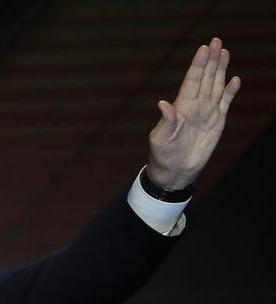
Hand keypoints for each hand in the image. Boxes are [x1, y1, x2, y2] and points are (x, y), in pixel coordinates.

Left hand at [147, 37, 240, 189]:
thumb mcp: (160, 139)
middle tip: (216, 41)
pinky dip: (230, 92)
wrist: (175, 171)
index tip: (203, 48)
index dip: (198, 65)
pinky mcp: (216, 122)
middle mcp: (195, 106)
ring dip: (220, 70)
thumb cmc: (163, 155)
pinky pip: (225, 103)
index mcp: (181, 107)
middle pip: (205, 78)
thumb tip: (163, 104)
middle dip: (210, 60)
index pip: (191, 81)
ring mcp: (206, 113)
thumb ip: (165, 121)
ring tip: (224, 52)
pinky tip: (235, 79)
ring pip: (215, 86)